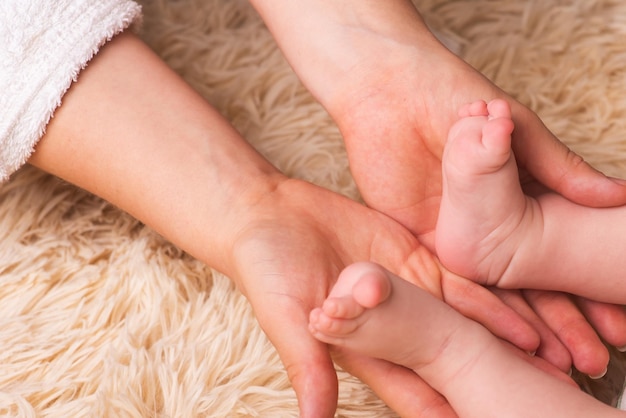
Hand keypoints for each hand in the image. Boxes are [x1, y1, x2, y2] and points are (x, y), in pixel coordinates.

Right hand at [227, 177, 539, 416]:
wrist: (268, 213)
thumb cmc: (266, 267)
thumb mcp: (282, 315)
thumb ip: (306, 363)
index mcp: (362, 347)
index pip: (413, 389)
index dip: (446, 410)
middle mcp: (391, 325)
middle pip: (449, 359)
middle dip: (489, 377)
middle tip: (537, 392)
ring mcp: (406, 290)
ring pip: (463, 320)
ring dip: (503, 338)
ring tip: (550, 357)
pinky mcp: (413, 256)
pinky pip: (459, 277)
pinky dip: (491, 294)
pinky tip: (526, 307)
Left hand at [329, 34, 625, 375]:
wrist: (389, 92)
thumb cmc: (450, 96)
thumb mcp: (514, 130)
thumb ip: (558, 167)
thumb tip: (617, 197)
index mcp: (515, 199)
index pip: (555, 258)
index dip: (583, 292)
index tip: (615, 326)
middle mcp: (486, 227)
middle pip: (526, 286)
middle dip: (560, 324)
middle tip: (591, 361)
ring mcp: (453, 238)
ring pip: (491, 295)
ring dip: (522, 329)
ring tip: (554, 363)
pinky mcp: (417, 242)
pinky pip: (446, 284)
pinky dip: (476, 314)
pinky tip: (503, 342)